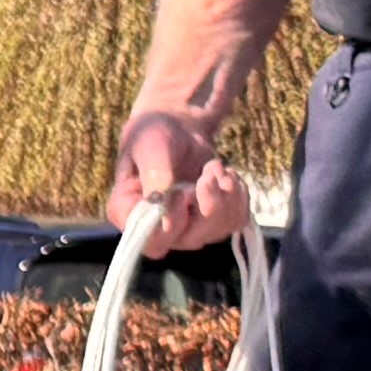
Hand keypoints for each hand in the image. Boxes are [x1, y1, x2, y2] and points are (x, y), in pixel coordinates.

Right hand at [108, 108, 247, 252]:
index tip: (185, 192)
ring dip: (225, 196)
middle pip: (191, 240)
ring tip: (214, 167)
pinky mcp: (214, 220)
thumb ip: (155, 175)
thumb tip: (163, 208)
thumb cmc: (154, 135)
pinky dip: (238, 195)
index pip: (152, 242)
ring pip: (218, 231)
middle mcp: (159, 230)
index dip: (174, 224)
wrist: (176, 128)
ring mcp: (189, 228)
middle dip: (208, 205)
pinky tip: (226, 176)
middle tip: (207, 172)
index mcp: (131, 214)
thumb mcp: (150, 147)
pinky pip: (236, 220)